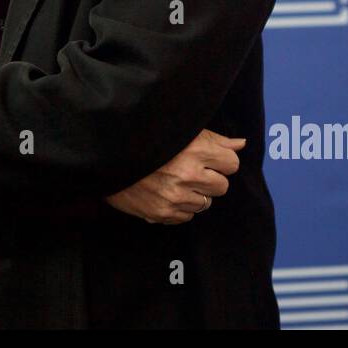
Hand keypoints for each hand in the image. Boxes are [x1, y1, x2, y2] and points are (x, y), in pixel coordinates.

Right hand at [104, 129, 245, 224]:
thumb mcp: (182, 131)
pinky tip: (166, 192)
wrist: (107, 156)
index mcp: (195, 150)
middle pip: (222, 186)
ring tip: (175, 180)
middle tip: (192, 170)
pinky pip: (187, 217)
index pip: (232, 163)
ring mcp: (175, 197)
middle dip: (211, 178)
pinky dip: (181, 207)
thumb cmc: (145, 139)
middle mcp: (187, 175)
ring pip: (205, 203)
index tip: (210, 158)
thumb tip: (241, 144)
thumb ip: (214, 139)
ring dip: (195, 193)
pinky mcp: (162, 213)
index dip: (222, 160)